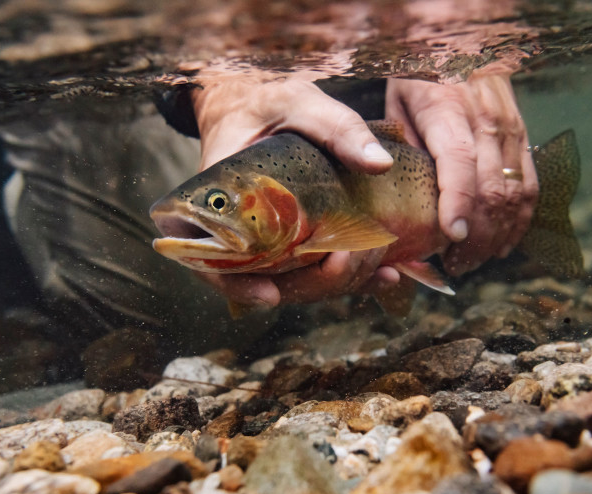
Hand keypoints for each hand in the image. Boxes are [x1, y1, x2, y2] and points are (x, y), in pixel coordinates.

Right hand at [192, 76, 399, 305]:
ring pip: (291, 283)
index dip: (235, 286)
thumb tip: (380, 164)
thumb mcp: (300, 103)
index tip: (270, 295)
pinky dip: (348, 279)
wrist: (267, 102)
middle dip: (308, 285)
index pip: (206, 261)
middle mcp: (231, 231)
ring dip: (333, 284)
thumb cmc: (271, 100)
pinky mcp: (289, 243)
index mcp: (210, 203)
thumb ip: (337, 127)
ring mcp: (262, 241)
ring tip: (376, 265)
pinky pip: (313, 272)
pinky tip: (385, 276)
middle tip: (347, 260)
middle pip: (259, 281)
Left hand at [386, 67, 537, 275]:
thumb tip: (384, 178)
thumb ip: (398, 142)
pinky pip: (531, 185)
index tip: (452, 238)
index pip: (460, 164)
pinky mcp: (524, 136)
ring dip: (498, 234)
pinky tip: (504, 244)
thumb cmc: (419, 78)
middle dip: (477, 235)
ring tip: (474, 260)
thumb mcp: (396, 103)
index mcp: (449, 113)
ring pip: (515, 192)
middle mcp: (487, 123)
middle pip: (492, 188)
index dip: (459, 204)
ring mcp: (511, 130)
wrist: (462, 45)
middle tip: (455, 264)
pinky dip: (520, 220)